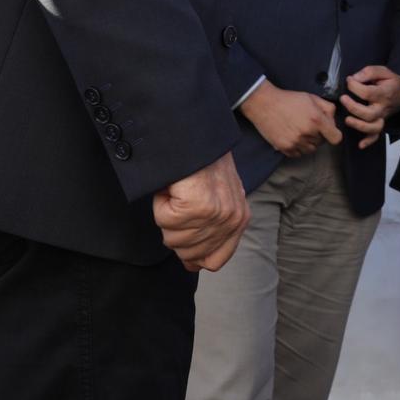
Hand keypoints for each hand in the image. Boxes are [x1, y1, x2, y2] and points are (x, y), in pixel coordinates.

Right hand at [153, 150, 249, 271]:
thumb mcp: (216, 198)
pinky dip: (160, 203)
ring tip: (177, 192)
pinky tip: (172, 188)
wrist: (195, 135)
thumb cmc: (200, 164)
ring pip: (173, 239)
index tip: (182, 249)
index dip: (194, 258)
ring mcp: (216, 214)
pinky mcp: (197, 207)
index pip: (215, 260)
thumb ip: (210, 230)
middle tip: (178, 204)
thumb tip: (192, 264)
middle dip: (175, 231)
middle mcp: (232, 220)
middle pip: (188, 254)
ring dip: (166, 214)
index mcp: (239, 219)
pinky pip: (164, 221)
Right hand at [240, 81, 342, 157]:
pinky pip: (298, 154)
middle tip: (308, 125)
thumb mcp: (311, 97)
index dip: (334, 134)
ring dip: (308, 142)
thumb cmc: (288, 99)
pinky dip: (297, 148)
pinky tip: (292, 136)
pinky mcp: (285, 148)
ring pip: (310, 150)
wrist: (264, 103)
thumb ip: (327, 108)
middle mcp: (307, 133)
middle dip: (318, 135)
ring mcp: (296, 142)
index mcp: (316, 120)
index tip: (329, 131)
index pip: (336, 138)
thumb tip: (333, 120)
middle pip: (322, 143)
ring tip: (299, 131)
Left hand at [339, 65, 399, 148]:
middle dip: (354, 108)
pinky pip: (376, 136)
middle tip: (343, 99)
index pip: (368, 93)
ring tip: (347, 120)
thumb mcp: (383, 71)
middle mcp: (383, 108)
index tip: (349, 80)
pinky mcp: (379, 123)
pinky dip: (368, 141)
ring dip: (359, 125)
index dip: (355, 86)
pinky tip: (360, 145)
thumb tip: (354, 78)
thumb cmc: (390, 82)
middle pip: (369, 114)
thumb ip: (369, 72)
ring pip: (372, 127)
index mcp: (384, 93)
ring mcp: (381, 118)